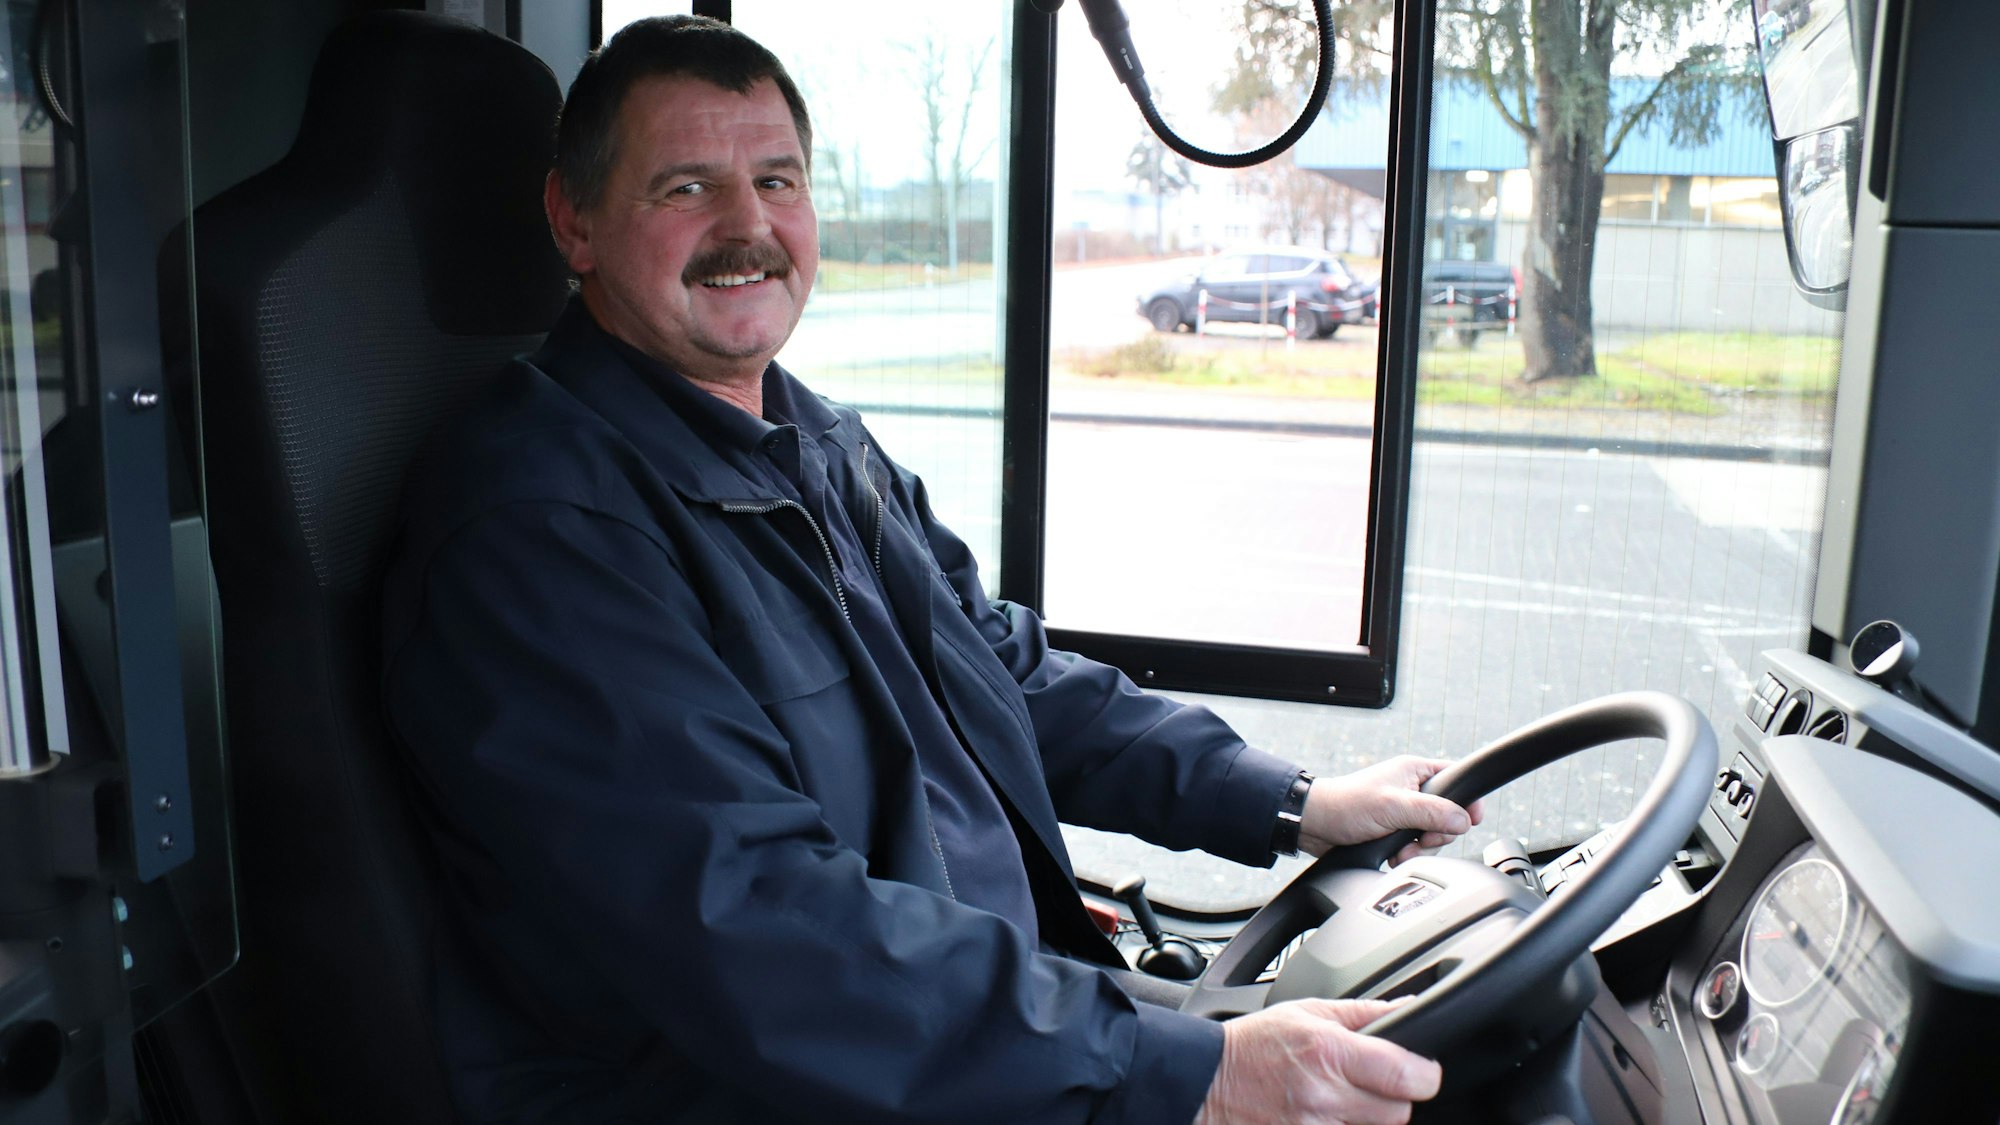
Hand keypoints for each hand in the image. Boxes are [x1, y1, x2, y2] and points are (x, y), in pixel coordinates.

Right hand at [1193, 998, 1441, 1124]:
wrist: (1205, 1080)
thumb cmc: (1254, 1044)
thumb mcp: (1307, 1012)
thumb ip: (1363, 1013)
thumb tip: (1409, 1007)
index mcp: (1329, 1052)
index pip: (1406, 1076)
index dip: (1424, 1074)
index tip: (1421, 1069)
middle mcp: (1323, 1096)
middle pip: (1398, 1113)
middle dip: (1394, 1098)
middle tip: (1373, 1084)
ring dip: (1366, 1118)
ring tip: (1339, 1098)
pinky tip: (1325, 1114)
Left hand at [1298, 756, 1483, 864]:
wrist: (1316, 825)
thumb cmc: (1347, 805)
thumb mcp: (1394, 806)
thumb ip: (1431, 812)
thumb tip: (1464, 821)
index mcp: (1415, 771)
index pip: (1456, 778)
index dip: (1468, 800)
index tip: (1472, 820)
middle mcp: (1412, 790)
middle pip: (1449, 814)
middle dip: (1437, 834)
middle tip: (1421, 839)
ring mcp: (1404, 811)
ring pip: (1433, 834)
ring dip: (1420, 847)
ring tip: (1401, 850)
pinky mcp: (1394, 830)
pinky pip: (1416, 845)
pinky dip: (1408, 854)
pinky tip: (1394, 855)